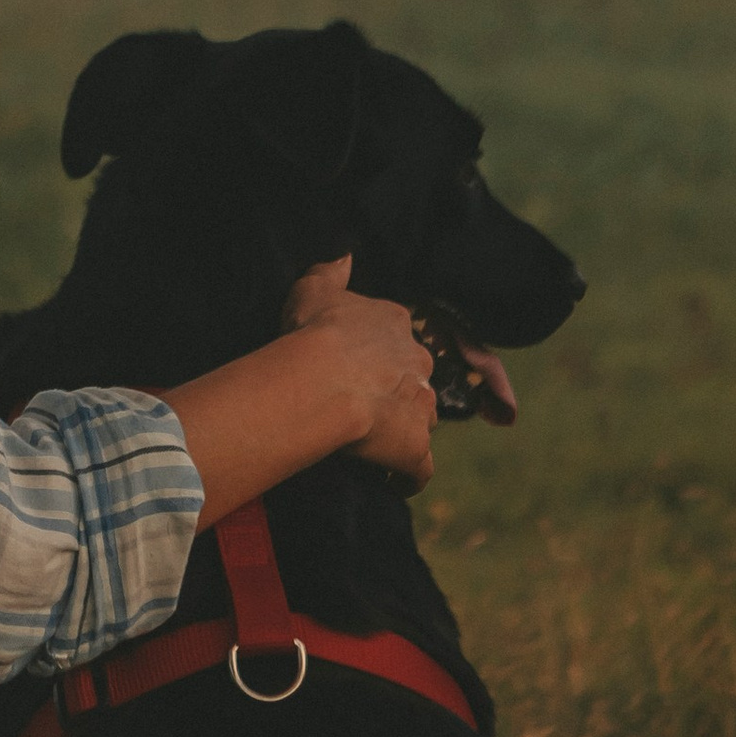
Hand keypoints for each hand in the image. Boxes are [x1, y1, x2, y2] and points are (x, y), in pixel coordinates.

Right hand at [283, 256, 435, 489]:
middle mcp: (417, 363)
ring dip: (405, 429)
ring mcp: (421, 406)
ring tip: (375, 445)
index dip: (376, 353)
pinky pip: (419, 468)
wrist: (323, 381)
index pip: (395, 337)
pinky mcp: (415, 447)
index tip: (356, 365)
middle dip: (397, 390)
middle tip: (363, 405)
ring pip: (422, 418)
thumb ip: (331, 269)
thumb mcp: (313, 288)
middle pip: (415, 378)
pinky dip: (409, 477)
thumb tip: (345, 253)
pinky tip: (392, 483)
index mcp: (394, 325)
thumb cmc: (313, 332)